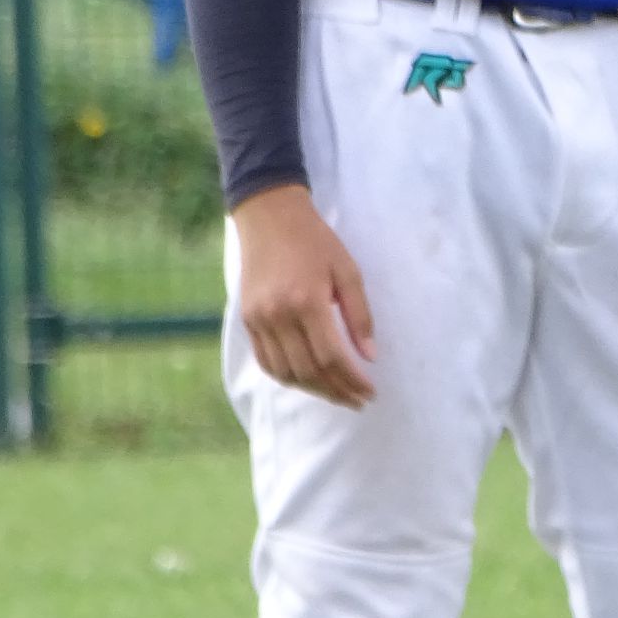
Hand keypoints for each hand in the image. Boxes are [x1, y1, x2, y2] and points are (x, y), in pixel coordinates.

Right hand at [230, 184, 377, 407]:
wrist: (269, 217)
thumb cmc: (315, 241)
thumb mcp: (347, 270)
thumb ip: (359, 315)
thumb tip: (369, 356)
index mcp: (307, 301)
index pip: (332, 356)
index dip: (352, 380)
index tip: (370, 392)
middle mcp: (278, 316)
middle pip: (309, 371)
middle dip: (337, 391)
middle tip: (358, 401)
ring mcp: (259, 321)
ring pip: (286, 373)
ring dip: (314, 390)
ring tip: (338, 394)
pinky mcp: (247, 321)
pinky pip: (267, 362)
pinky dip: (288, 377)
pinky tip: (308, 380)